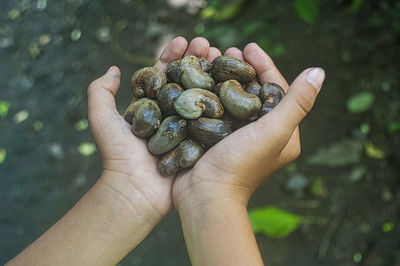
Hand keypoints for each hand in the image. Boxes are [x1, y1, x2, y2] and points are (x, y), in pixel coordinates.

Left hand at [87, 36, 222, 221]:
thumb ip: (99, 92)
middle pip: (186, 81)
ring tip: (222, 56)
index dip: (173, 56)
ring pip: (201, 96)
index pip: (163, 75)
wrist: (136, 191)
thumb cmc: (117, 155)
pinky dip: (223, 101)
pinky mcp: (201, 142)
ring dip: (212, 74)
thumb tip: (113, 69)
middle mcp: (171, 115)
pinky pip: (213, 119)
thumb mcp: (102, 119)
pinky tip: (233, 84)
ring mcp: (188, 128)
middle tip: (208, 43)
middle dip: (197, 60)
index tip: (183, 40)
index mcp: (151, 107)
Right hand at [173, 43, 324, 210]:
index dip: (265, 65)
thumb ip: (297, 103)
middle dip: (243, 68)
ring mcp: (238, 136)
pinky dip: (209, 90)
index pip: (277, 90)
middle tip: (228, 49)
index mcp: (282, 133)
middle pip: (254, 91)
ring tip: (212, 58)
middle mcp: (262, 134)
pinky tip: (199, 78)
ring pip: (233, 97)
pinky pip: (216, 107)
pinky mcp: (217, 138)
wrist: (204, 196)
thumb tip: (319, 71)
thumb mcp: (273, 132)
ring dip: (224, 75)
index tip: (249, 47)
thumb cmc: (240, 165)